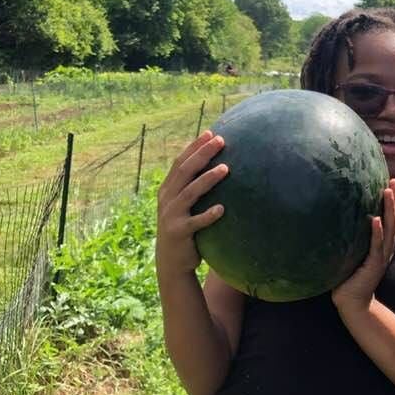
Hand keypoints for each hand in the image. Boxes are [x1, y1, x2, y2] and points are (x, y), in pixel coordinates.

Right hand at [155, 131, 228, 277]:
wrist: (171, 261)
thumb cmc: (185, 228)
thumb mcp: (184, 205)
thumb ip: (193, 187)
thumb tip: (218, 165)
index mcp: (168, 189)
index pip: (181, 162)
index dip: (194, 146)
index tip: (211, 132)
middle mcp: (167, 199)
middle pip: (185, 171)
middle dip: (202, 154)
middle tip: (221, 141)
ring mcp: (171, 216)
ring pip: (190, 193)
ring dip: (208, 180)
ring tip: (226, 169)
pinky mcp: (179, 233)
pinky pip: (195, 223)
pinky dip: (208, 215)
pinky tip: (222, 209)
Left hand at [331, 179, 394, 311]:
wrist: (353, 304)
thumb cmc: (349, 279)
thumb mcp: (354, 253)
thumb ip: (353, 238)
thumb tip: (338, 217)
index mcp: (384, 246)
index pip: (394, 219)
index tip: (392, 182)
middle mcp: (387, 249)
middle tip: (393, 180)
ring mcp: (381, 257)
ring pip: (391, 229)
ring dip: (389, 210)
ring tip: (387, 192)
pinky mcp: (373, 266)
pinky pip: (377, 246)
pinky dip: (377, 232)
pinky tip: (375, 219)